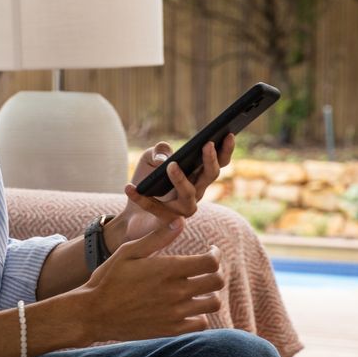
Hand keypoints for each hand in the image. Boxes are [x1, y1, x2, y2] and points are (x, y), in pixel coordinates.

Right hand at [83, 220, 224, 341]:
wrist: (93, 313)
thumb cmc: (108, 278)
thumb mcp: (128, 251)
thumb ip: (157, 237)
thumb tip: (181, 221)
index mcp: (168, 269)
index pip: (211, 262)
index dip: (215, 254)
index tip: (210, 251)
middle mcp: (176, 292)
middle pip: (216, 281)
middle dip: (215, 271)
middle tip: (206, 269)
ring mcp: (175, 313)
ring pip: (213, 303)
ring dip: (209, 294)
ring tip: (198, 289)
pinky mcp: (170, 330)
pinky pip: (201, 323)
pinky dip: (200, 315)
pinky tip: (189, 307)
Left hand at [106, 135, 235, 249]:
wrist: (131, 212)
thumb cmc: (147, 181)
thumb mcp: (150, 158)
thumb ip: (159, 150)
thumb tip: (165, 158)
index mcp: (197, 175)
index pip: (219, 162)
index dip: (225, 150)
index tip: (229, 133)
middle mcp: (197, 192)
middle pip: (210, 176)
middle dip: (210, 160)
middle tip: (207, 144)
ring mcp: (184, 209)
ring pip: (189, 194)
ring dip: (181, 179)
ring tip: (170, 166)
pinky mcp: (167, 223)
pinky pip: (155, 208)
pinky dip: (140, 198)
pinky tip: (129, 186)